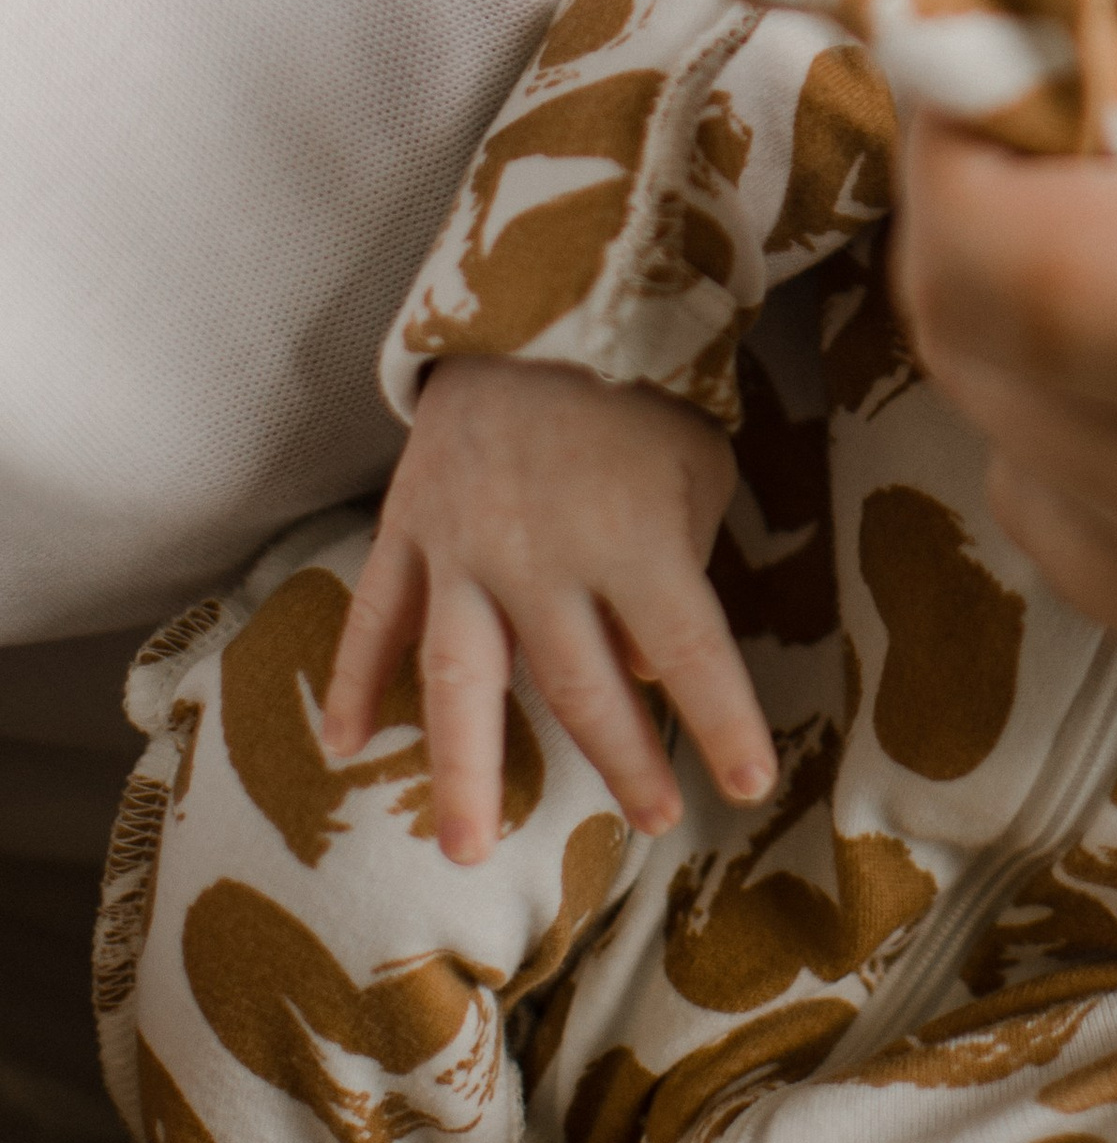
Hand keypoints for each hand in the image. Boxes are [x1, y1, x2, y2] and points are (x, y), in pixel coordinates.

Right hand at [321, 357, 777, 862]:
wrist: (545, 291)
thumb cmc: (642, 389)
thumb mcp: (694, 471)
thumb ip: (673, 572)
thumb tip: (638, 669)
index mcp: (633, 538)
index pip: (689, 654)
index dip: (722, 723)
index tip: (746, 787)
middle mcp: (543, 557)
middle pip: (581, 689)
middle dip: (622, 761)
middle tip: (651, 821)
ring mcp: (464, 546)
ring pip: (458, 680)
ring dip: (463, 769)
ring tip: (467, 850)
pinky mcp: (410, 525)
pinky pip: (376, 615)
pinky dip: (353, 681)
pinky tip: (344, 746)